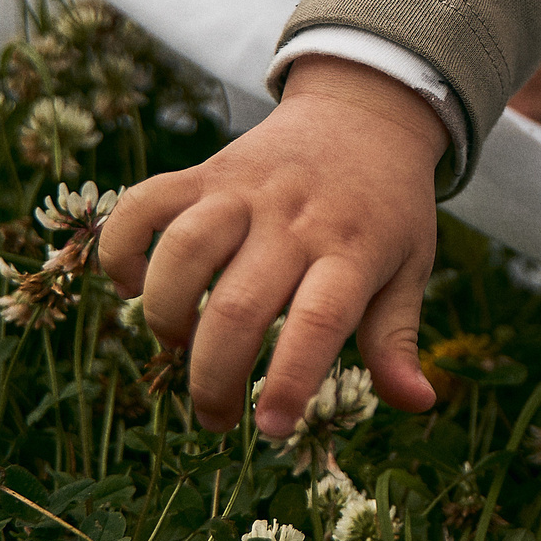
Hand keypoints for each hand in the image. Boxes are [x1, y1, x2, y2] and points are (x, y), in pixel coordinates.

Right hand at [97, 55, 446, 435]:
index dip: (290, 379)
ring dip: (166, 315)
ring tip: (176, 346)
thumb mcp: (410, 267)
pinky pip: (144, 204)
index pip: (319, 322)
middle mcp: (293, 219)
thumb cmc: (387, 209)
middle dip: (214, 378)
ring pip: (183, 252)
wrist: (365, 112)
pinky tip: (134, 286)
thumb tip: (417, 403)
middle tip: (215, 418)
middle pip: (238, 306)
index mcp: (351, 251)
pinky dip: (122, 249)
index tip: (270, 428)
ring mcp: (243, 191)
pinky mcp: (204, 172)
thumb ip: (397, 337)